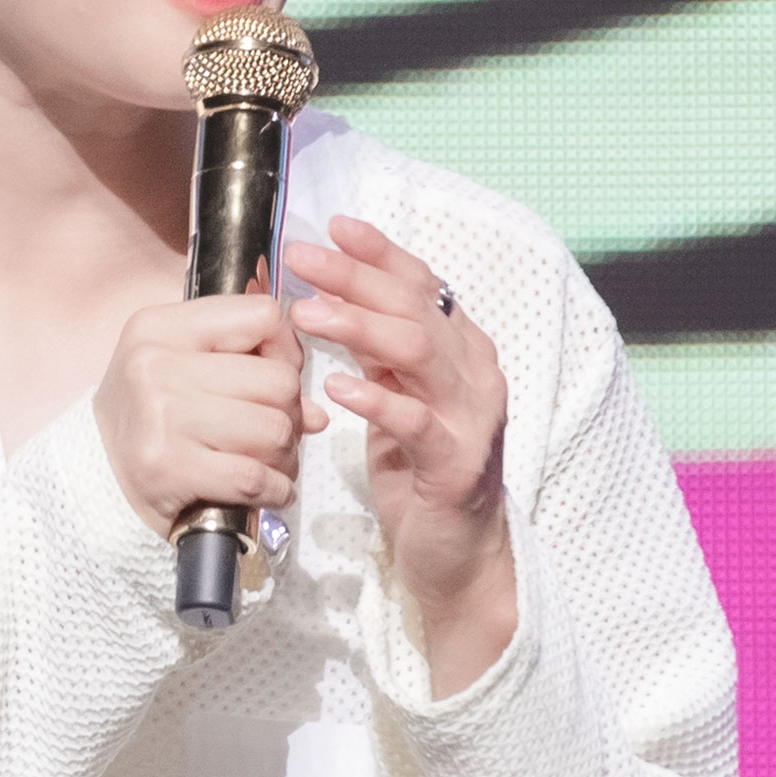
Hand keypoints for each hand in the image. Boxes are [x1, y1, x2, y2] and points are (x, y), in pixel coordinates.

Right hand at [94, 287, 329, 543]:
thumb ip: (247, 369)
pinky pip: (255, 476)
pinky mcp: (168, 467)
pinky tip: (265, 490)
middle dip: (289, 413)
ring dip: (284, 456)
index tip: (275, 377)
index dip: (287, 350)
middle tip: (273, 432)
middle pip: (277, 380)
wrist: (95, 480)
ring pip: (274, 429)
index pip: (262, 316)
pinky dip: (274, 490)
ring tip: (267, 463)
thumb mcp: (180, 369)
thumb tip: (317, 412)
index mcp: (161, 327)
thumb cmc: (150, 420)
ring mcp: (161, 416)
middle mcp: (156, 364)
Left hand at [285, 217, 515, 697]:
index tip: (334, 226)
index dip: (380, 252)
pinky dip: (377, 400)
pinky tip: (338, 387)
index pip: (422, 283)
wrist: (455, 550)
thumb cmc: (419, 467)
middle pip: (414, 308)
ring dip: (359, 326)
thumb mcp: (395, 394)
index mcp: (460, 348)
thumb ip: (376, 347)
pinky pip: (417, 422)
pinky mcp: (456, 464)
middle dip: (355, 278)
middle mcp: (475, 372)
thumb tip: (329, 291)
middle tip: (301, 260)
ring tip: (307, 315)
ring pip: (417, 353)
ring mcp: (471, 416)